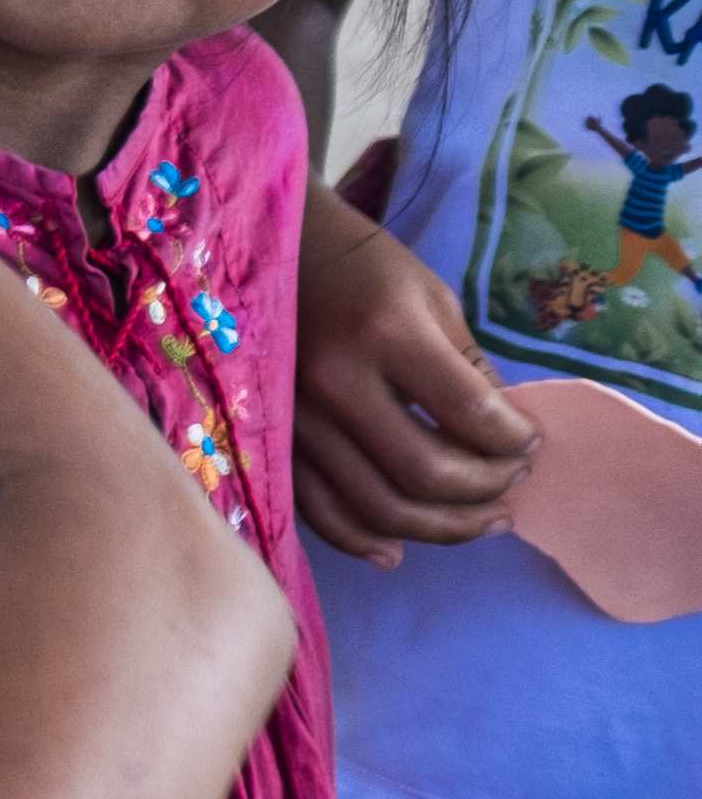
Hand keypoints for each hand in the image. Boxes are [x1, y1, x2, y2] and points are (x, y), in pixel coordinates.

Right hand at [301, 165, 535, 560]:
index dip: (517, 441)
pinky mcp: (272, 436)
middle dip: (488, 489)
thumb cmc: (364, 266)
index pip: (473, 417)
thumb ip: (469, 375)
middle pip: (427, 474)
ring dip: (442, 527)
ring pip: (377, 507)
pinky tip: (398, 550)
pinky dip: (363, 541)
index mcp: (386, 334)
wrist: (269, 247)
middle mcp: (335, 381)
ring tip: (481, 518)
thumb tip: (505, 442)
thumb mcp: (434, 300)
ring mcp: (296, 415)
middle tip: (512, 481)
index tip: (530, 440)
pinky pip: (319, 511)